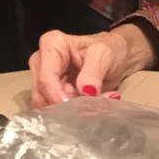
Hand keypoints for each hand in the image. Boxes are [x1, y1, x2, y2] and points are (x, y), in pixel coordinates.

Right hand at [29, 24, 155, 106]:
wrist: (117, 55)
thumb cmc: (109, 48)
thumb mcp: (105, 54)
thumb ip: (94, 71)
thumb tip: (85, 91)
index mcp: (52, 44)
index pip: (46, 78)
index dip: (57, 96)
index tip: (74, 108)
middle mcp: (42, 62)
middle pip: (42, 95)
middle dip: (65, 105)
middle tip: (89, 104)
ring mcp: (44, 79)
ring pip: (46, 106)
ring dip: (70, 111)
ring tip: (93, 102)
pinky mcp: (51, 94)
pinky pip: (55, 112)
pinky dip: (72, 114)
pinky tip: (89, 106)